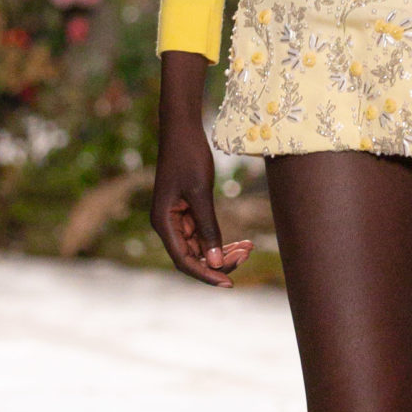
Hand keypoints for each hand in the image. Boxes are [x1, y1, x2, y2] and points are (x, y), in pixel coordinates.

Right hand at [151, 50, 252, 286]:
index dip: (206, 274)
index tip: (229, 283)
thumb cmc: (189, 157)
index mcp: (162, 222)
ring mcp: (176, 218)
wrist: (183, 129)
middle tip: (246, 255)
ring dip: (223, 251)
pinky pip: (204, 233)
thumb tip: (215, 262)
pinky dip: (222, 239)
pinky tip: (243, 241)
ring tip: (249, 248)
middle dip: (220, 261)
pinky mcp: (187, 210)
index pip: (184, 260)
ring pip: (201, 247)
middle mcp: (166, 224)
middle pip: (193, 256)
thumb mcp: (200, 193)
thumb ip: (208, 228)